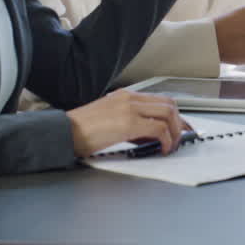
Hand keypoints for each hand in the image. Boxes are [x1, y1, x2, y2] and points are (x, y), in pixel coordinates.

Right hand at [65, 89, 186, 156]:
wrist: (62, 133)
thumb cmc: (80, 130)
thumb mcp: (110, 119)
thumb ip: (131, 123)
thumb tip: (151, 135)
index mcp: (125, 96)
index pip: (159, 100)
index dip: (175, 114)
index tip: (181, 127)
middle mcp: (129, 98)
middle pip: (169, 105)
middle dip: (180, 123)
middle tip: (182, 137)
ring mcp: (129, 109)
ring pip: (168, 114)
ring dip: (175, 132)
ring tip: (171, 145)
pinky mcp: (128, 123)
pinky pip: (158, 129)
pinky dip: (166, 140)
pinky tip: (162, 149)